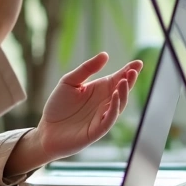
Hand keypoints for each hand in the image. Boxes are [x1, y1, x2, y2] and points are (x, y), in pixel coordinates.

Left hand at [4, 53, 141, 175]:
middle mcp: (104, 102)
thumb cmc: (58, 106)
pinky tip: (115, 95)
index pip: (118, 78)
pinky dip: (114, 107)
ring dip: (124, 93)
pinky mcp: (97, 129)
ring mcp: (102, 116)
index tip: (138, 63)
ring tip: (124, 80)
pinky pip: (110, 118)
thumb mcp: (69, 81)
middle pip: (122, 90)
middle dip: (129, 80)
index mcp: (100, 90)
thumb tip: (105, 55)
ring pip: (119, 104)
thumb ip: (86, 69)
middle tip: (134, 70)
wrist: (46, 130)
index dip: (129, 71)